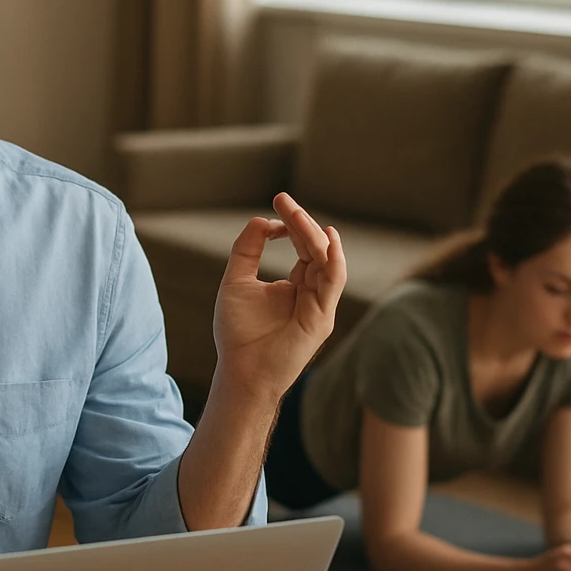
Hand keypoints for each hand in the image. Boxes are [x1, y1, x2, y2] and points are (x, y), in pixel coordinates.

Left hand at [212, 192, 346, 402]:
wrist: (241, 371)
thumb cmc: (238, 332)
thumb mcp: (236, 281)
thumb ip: (247, 249)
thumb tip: (263, 220)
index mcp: (294, 285)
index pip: (301, 246)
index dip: (292, 222)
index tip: (279, 200)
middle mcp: (310, 292)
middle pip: (314, 249)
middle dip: (301, 222)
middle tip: (283, 200)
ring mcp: (319, 304)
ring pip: (326, 261)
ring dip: (313, 235)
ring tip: (296, 214)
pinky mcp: (322, 318)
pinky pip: (334, 283)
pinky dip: (334, 259)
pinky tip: (327, 238)